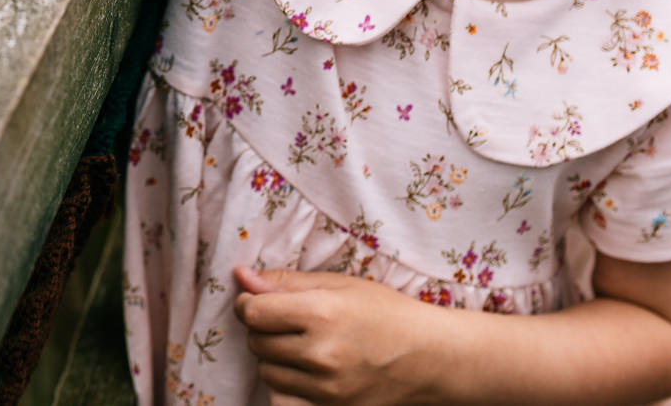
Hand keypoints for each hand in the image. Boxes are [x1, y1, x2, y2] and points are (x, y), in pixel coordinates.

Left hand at [233, 267, 437, 404]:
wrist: (429, 357)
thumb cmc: (385, 312)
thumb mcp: (339, 284)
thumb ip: (286, 282)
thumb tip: (241, 277)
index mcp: (321, 314)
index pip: (253, 312)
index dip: (248, 303)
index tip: (257, 301)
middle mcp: (321, 354)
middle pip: (257, 343)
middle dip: (263, 330)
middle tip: (288, 322)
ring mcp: (328, 389)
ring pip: (267, 373)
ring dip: (274, 358)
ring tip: (302, 346)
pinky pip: (283, 401)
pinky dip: (285, 388)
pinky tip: (302, 374)